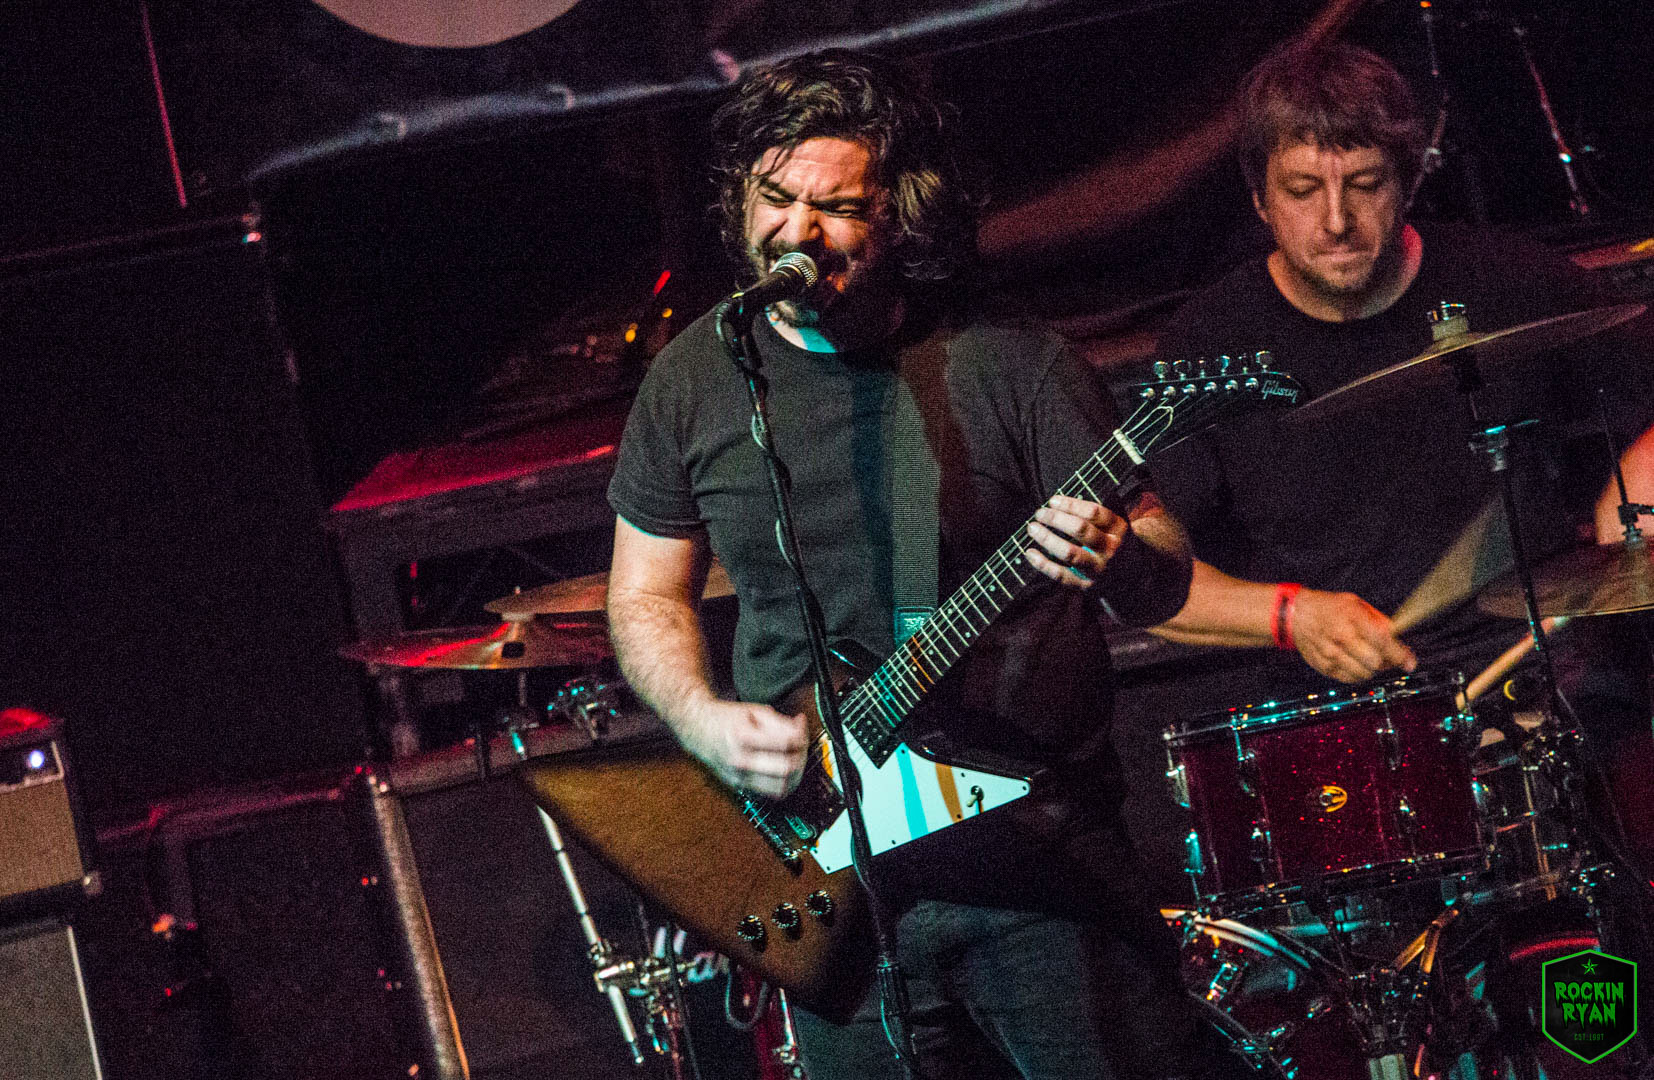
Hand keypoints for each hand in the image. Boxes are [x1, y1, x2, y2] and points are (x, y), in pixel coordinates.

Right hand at [675, 697, 809, 797]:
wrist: (698, 731)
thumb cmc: (726, 718)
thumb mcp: (753, 710)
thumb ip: (780, 722)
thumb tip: (801, 730)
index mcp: (743, 737)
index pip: (786, 742)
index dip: (801, 733)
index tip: (800, 724)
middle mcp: (740, 761)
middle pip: (787, 768)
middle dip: (802, 754)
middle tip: (802, 743)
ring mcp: (740, 777)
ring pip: (782, 787)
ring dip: (797, 774)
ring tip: (796, 758)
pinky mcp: (741, 786)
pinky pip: (771, 792)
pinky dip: (785, 783)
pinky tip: (785, 769)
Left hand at [1024, 494, 1128, 588]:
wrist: (1130, 580)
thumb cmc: (1112, 545)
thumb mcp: (1114, 527)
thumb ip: (1096, 514)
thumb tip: (1062, 502)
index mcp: (1118, 529)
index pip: (1093, 512)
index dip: (1070, 504)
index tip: (1052, 500)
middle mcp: (1110, 548)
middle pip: (1080, 530)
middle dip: (1056, 519)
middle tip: (1040, 513)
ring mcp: (1099, 568)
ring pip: (1070, 553)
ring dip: (1047, 539)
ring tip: (1032, 528)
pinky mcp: (1086, 585)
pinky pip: (1061, 575)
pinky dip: (1042, 564)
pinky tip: (1030, 553)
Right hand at [1290, 589, 1417, 683]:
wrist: (1295, 615)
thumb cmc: (1328, 607)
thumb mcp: (1355, 604)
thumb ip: (1378, 620)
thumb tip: (1397, 637)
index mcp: (1351, 618)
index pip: (1382, 641)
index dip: (1399, 655)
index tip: (1410, 663)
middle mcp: (1340, 637)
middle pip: (1374, 662)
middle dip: (1386, 662)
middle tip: (1387, 657)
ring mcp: (1330, 654)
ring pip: (1364, 674)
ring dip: (1372, 670)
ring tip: (1369, 658)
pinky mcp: (1323, 666)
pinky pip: (1349, 679)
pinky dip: (1358, 674)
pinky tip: (1356, 663)